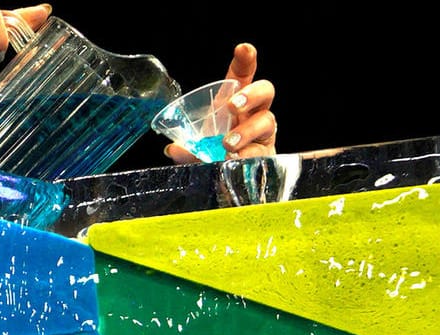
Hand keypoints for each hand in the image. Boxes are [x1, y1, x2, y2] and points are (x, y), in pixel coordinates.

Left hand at [166, 43, 276, 162]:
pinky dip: (246, 157)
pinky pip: (261, 152)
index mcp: (236, 101)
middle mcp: (255, 113)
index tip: (244, 49)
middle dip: (250, 95)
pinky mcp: (267, 155)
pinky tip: (235, 161)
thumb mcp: (199, 147)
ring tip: (228, 144)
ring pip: (266, 122)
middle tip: (233, 106)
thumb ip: (187, 148)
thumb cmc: (218, 152)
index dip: (245, 61)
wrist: (234, 180)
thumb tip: (172, 150)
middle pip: (265, 92)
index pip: (243, 75)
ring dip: (246, 131)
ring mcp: (264, 133)